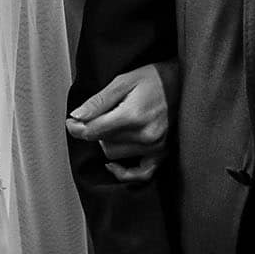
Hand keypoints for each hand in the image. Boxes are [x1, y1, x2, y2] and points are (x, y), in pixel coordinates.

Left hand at [67, 60, 172, 182]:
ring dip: (108, 143)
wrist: (183, 82)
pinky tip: (114, 165)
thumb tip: (77, 116)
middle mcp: (145, 135)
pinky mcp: (163, 153)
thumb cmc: (153, 79)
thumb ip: (98, 102)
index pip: (94, 131)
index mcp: (133, 115)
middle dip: (95, 131)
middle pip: (103, 144)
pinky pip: (140, 174)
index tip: (71, 123)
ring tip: (114, 126)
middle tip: (97, 117)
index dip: (77, 128)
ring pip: (116, 155)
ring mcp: (156, 146)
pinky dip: (124, 171)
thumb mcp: (122, 81)